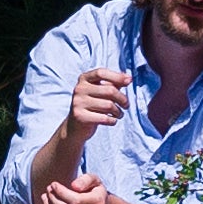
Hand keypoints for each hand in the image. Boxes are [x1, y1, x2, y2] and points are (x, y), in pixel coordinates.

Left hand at [39, 173, 110, 203]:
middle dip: (53, 198)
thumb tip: (74, 186)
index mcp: (98, 203)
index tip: (54, 184)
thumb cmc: (94, 191)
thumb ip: (86, 180)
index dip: (61, 192)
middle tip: (48, 189)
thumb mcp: (94, 180)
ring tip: (46, 196)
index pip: (76, 200)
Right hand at [42, 63, 128, 182]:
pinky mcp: (79, 117)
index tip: (128, 82)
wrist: (74, 131)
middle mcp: (78, 90)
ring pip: (107, 104)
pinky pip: (103, 116)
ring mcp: (77, 103)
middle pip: (109, 90)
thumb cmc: (90, 111)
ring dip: (117, 111)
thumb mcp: (99, 95)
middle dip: (121, 99)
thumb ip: (111, 85)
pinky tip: (112, 123)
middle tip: (126, 106)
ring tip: (118, 116)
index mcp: (83, 80)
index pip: (101, 72)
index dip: (116, 76)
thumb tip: (128, 77)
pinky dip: (111, 120)